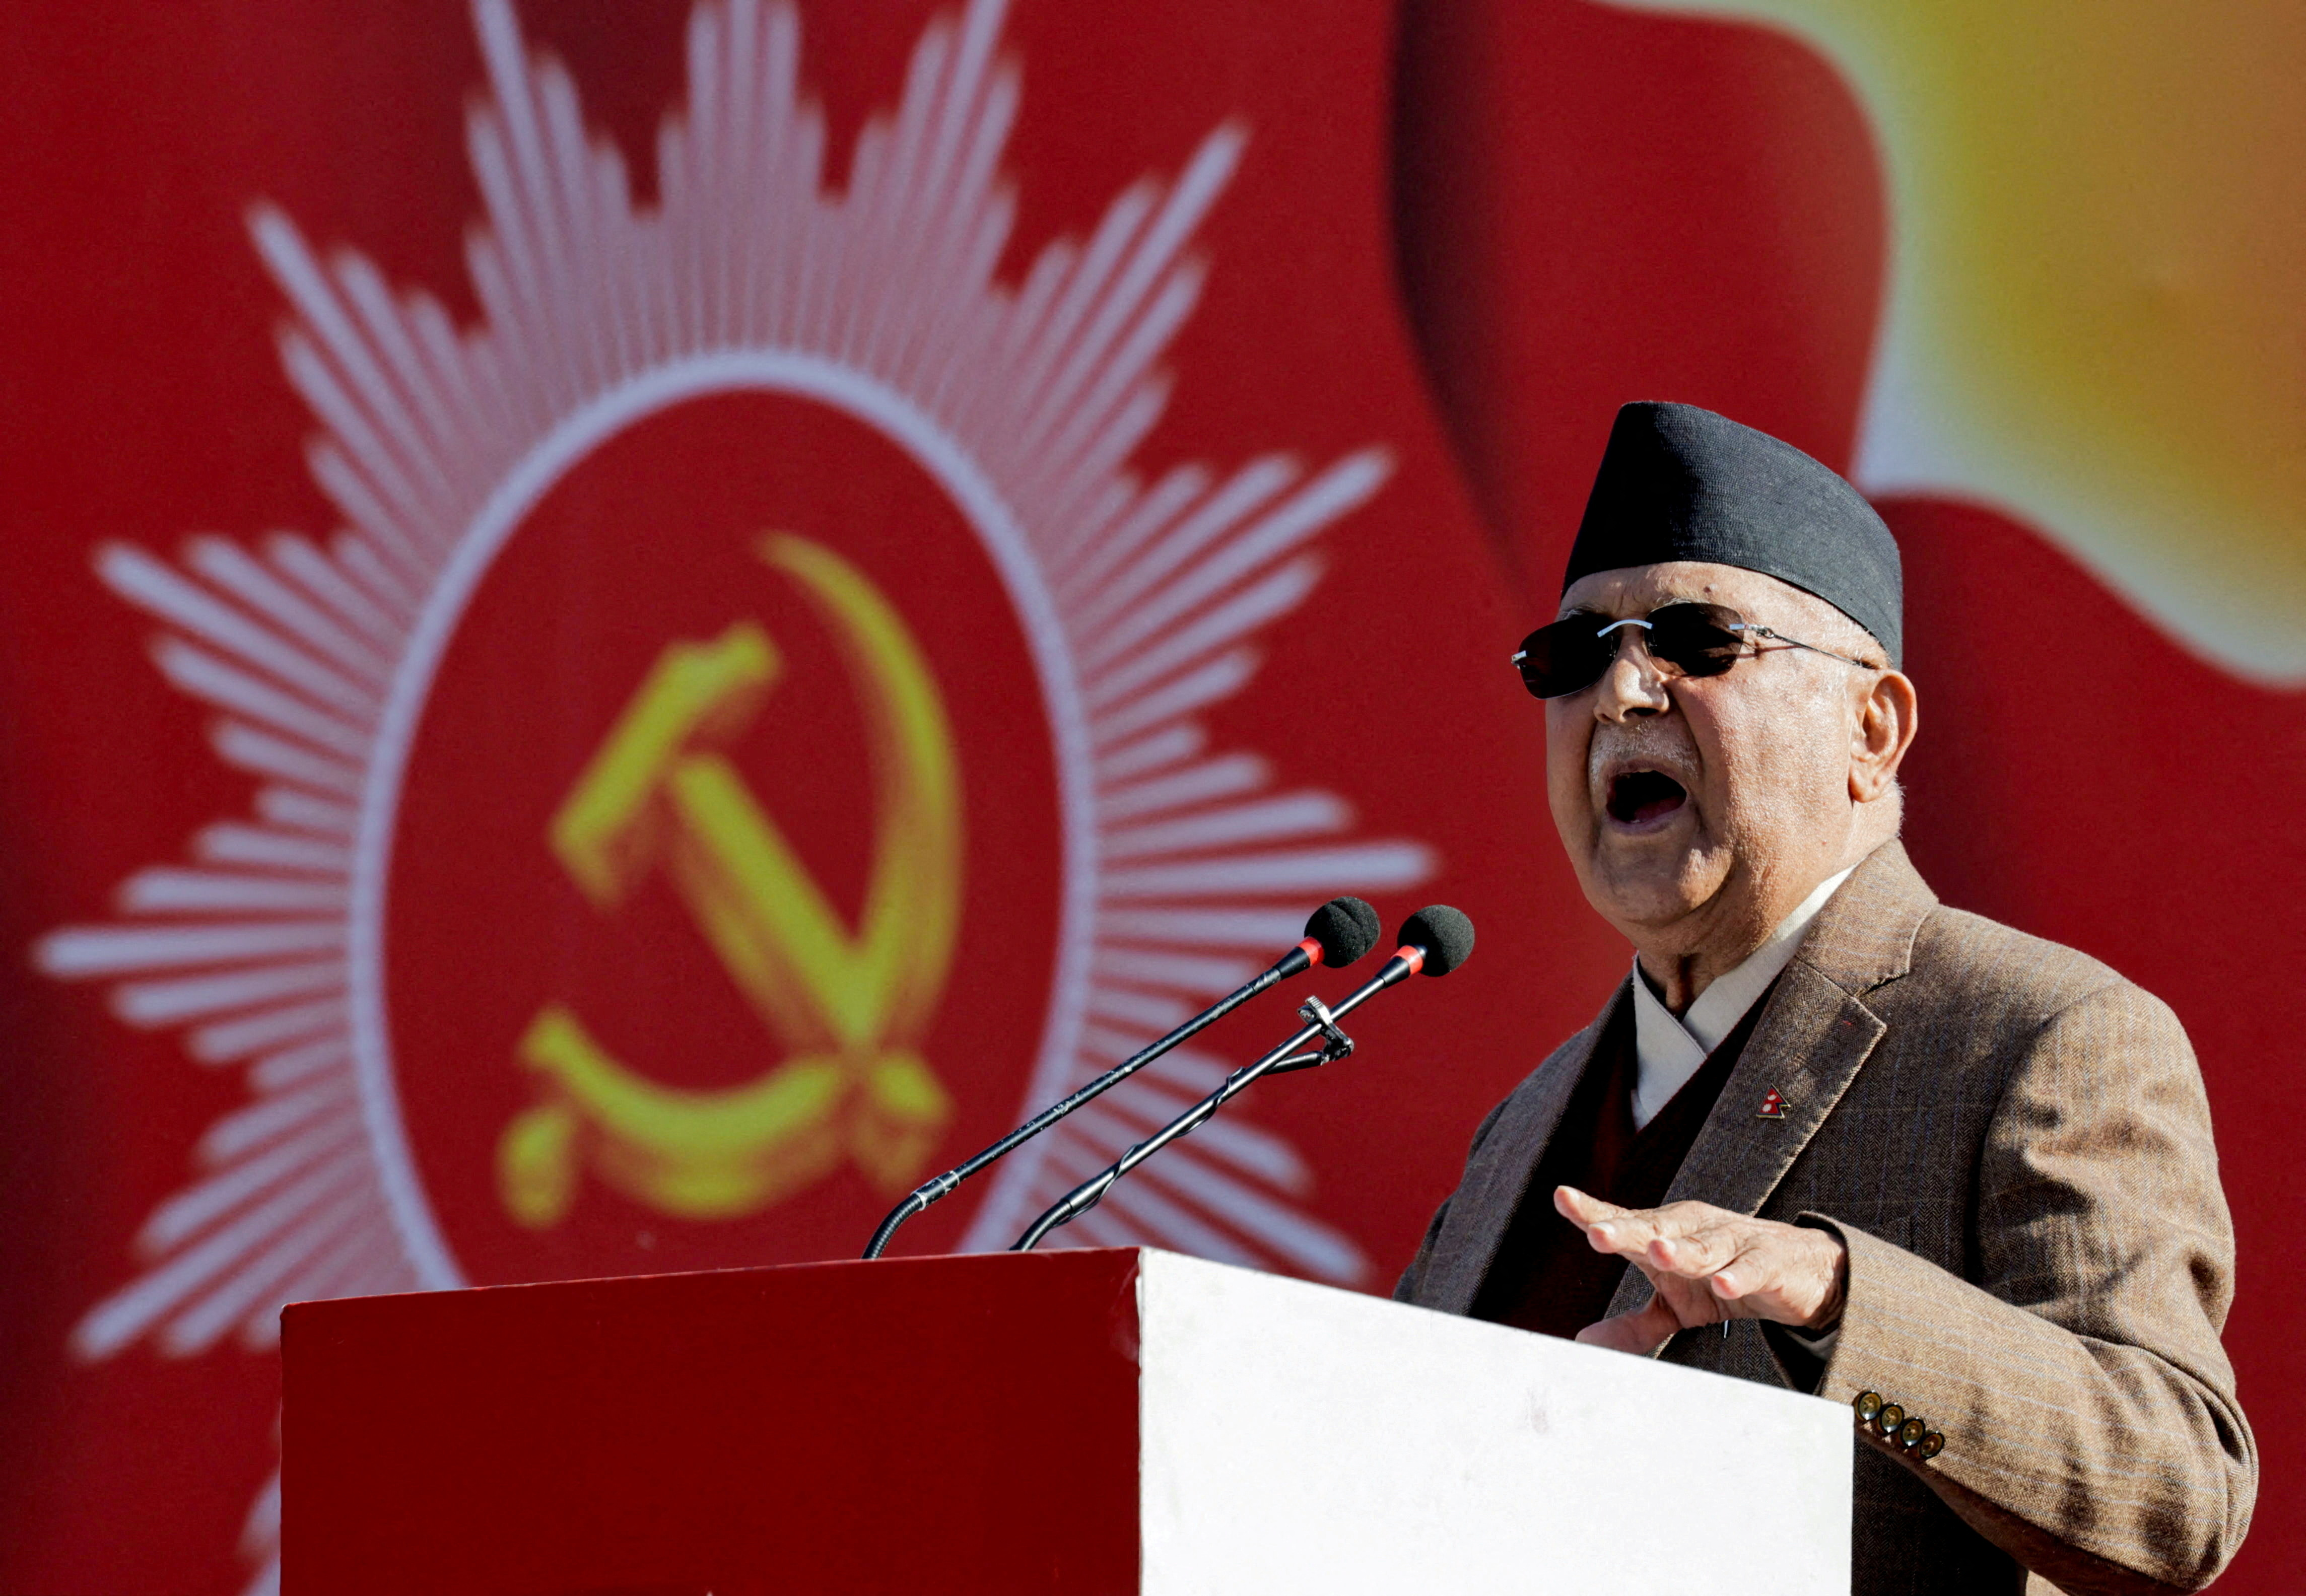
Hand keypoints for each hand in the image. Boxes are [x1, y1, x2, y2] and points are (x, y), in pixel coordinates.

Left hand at [1553, 1186, 1847, 1355]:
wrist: (1800, 1273)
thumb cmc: (1724, 1279)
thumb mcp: (1676, 1307)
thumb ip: (1633, 1324)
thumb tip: (1583, 1342)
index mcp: (1665, 1234)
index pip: (1624, 1221)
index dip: (1593, 1210)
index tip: (1562, 1197)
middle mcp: (1694, 1229)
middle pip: (1656, 1228)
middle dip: (1626, 1231)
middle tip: (1596, 1234)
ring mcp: (1733, 1241)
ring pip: (1703, 1245)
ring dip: (1682, 1248)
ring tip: (1658, 1251)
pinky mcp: (1770, 1261)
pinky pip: (1751, 1268)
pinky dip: (1739, 1276)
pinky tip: (1724, 1284)